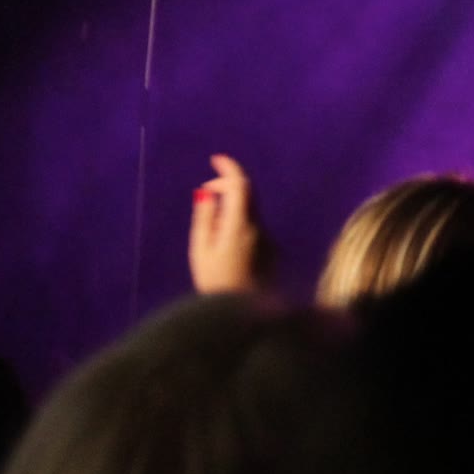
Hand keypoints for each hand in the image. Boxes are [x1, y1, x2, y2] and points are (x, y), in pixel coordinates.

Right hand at [189, 154, 269, 292]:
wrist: (245, 314)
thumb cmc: (215, 283)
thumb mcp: (201, 251)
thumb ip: (205, 218)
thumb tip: (207, 193)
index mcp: (241, 226)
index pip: (241, 185)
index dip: (230, 169)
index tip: (216, 160)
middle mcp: (259, 228)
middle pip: (249, 194)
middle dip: (228, 185)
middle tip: (206, 191)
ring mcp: (269, 239)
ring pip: (251, 210)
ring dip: (232, 206)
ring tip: (210, 227)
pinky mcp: (272, 249)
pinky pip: (255, 225)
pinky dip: (239, 221)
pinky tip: (225, 243)